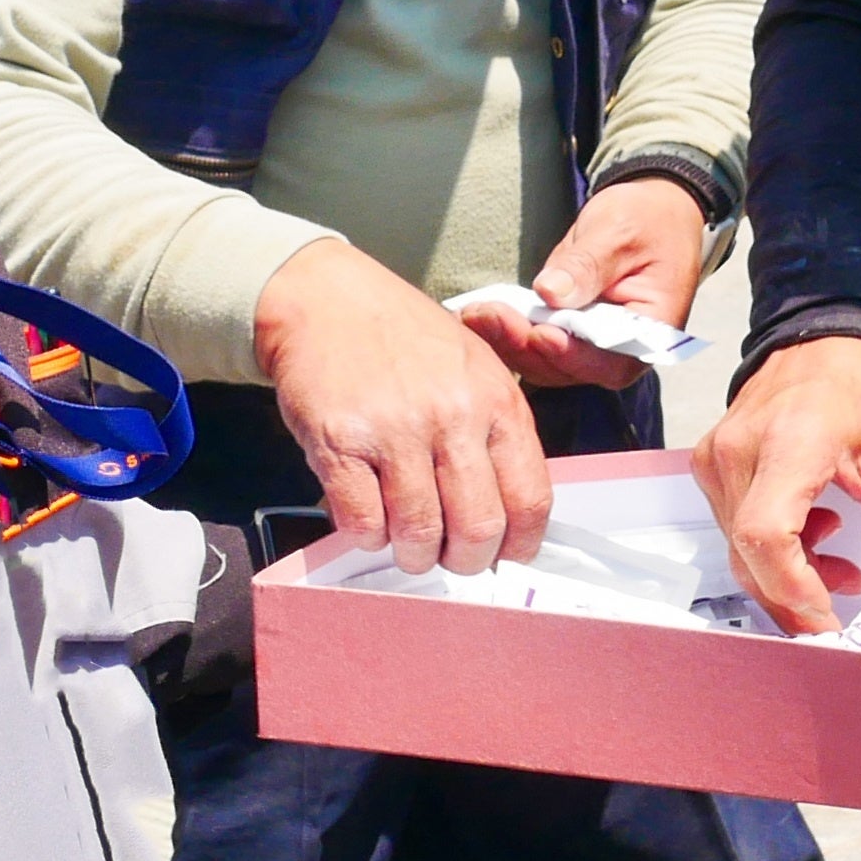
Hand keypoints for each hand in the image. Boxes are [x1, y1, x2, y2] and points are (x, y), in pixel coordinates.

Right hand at [254, 240, 550, 575]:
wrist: (329, 299)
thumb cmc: (405, 338)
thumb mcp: (476, 368)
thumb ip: (499, 433)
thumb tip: (513, 515)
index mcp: (496, 400)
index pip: (530, 499)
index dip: (518, 544)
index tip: (502, 555)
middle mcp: (452, 416)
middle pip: (477, 529)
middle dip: (464, 560)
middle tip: (448, 555)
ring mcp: (395, 430)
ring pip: (418, 534)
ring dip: (412, 553)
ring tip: (405, 539)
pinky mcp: (340, 442)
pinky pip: (363, 522)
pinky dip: (367, 535)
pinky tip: (369, 515)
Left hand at [457, 175, 705, 390]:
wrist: (651, 211)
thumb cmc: (647, 219)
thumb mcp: (618, 233)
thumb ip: (587, 266)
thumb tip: (551, 292)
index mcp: (651, 333)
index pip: (610, 361)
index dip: (572, 354)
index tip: (539, 333)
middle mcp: (620, 351)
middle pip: (569, 367)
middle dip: (524, 345)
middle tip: (486, 316)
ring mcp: (591, 346)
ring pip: (544, 361)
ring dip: (507, 342)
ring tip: (473, 314)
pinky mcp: (567, 333)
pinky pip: (535, 344)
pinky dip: (507, 332)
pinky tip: (478, 314)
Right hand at [692, 336, 860, 635]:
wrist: (830, 338)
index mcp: (792, 441)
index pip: (767, 535)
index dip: (796, 590)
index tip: (832, 617)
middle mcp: (740, 448)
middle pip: (749, 555)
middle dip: (798, 595)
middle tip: (848, 591)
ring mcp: (716, 454)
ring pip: (739, 549)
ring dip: (787, 572)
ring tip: (839, 552)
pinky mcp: (709, 461)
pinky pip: (731, 527)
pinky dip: (770, 547)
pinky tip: (812, 527)